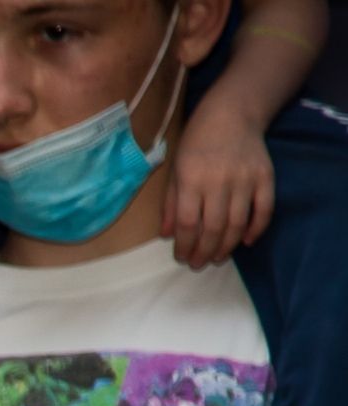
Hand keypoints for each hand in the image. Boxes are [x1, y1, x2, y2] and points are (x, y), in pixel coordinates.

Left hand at [163, 107, 273, 269]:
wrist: (232, 114)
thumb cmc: (196, 144)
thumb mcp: (175, 171)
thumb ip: (171, 204)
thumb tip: (167, 236)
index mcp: (192, 180)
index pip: (189, 224)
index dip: (185, 246)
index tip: (181, 258)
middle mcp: (219, 182)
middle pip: (213, 228)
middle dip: (204, 252)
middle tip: (198, 264)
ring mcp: (245, 179)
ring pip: (238, 224)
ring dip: (227, 246)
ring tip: (217, 257)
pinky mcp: (265, 176)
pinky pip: (265, 209)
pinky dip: (256, 229)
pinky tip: (246, 242)